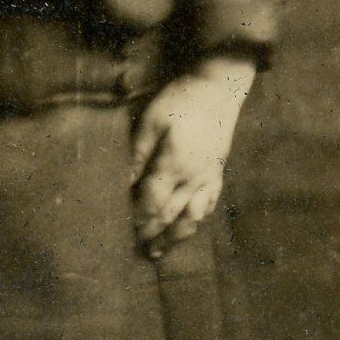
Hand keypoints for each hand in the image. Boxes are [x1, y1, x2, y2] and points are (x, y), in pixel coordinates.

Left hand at [130, 56, 256, 253]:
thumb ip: (137, 154)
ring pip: (192, 218)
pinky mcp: (218, 173)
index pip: (151, 203)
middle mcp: (194, 179)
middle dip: (151, 235)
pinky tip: (188, 226)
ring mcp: (209, 178)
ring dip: (174, 238)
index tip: (120, 230)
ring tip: (158, 252)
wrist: (219, 87)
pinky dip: (196, 221)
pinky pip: (209, 205)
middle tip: (134, 250)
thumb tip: (122, 183)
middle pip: (170, 216)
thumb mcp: (151, 121)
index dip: (136, 219)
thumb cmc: (180, 100)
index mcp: (174, 166)